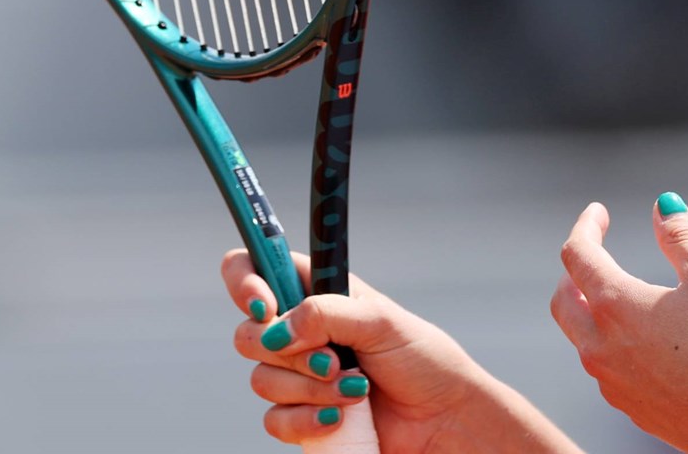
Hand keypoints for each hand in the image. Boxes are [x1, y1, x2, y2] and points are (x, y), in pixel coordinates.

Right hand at [225, 250, 571, 451]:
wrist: (442, 419)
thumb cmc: (422, 359)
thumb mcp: (381, 321)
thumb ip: (326, 313)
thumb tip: (278, 328)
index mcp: (317, 292)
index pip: (257, 267)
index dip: (245, 282)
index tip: (264, 307)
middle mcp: (301, 331)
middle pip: (248, 334)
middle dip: (289, 352)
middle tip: (333, 360)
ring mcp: (300, 376)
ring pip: (262, 380)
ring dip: (310, 388)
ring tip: (356, 389)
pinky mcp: (303, 416)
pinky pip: (276, 420)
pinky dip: (307, 420)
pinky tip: (341, 418)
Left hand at [551, 196, 687, 453]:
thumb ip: (680, 235)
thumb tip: (663, 204)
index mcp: (614, 303)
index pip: (577, 253)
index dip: (586, 226)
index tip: (599, 213)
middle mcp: (597, 341)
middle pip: (562, 297)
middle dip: (574, 269)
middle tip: (596, 253)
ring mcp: (604, 376)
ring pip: (578, 333)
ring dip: (588, 307)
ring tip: (619, 294)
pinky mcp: (618, 400)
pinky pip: (598, 362)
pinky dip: (606, 339)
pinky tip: (639, 338)